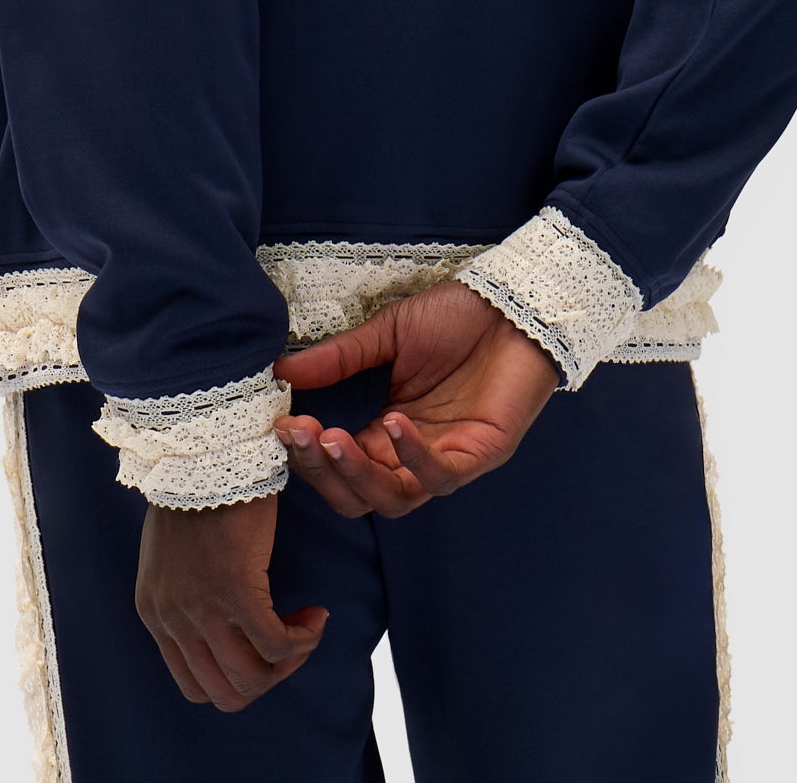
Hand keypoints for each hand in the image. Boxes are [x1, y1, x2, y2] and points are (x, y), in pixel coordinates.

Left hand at [135, 493, 327, 709]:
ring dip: (289, 661)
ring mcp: (201, 610)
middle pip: (226, 693)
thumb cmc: (198, 490)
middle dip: (267, 677)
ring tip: (306, 626)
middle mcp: (172, 621)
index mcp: (155, 614)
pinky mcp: (235, 592)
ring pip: (253, 679)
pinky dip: (303, 639)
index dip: (238, 677)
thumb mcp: (175, 557)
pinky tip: (315, 614)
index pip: (195, 686)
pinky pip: (276, 644)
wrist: (204, 451)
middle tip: (291, 642)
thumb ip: (187, 595)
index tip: (261, 645)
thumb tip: (225, 627)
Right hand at [271, 278, 558, 517]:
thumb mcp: (389, 334)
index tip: (280, 423)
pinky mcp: (483, 454)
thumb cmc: (457, 318)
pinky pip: (442, 476)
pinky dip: (413, 457)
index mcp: (388, 431)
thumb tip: (280, 371)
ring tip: (331, 437)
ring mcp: (449, 458)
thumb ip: (339, 357)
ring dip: (357, 474)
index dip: (308, 453)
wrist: (516, 300)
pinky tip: (392, 422)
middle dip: (323, 472)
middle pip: (359, 496)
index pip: (339, 465)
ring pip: (394, 498)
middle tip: (299, 433)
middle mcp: (414, 454)